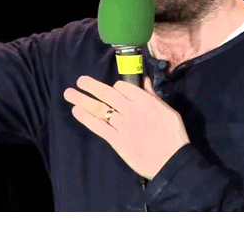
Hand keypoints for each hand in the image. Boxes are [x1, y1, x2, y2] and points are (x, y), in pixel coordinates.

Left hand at [64, 75, 189, 179]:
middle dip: (92, 86)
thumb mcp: (168, 111)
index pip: (124, 87)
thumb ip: (153, 96)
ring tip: (69, 93)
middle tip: (79, 81)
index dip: (115, 87)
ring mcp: (123, 125)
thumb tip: (144, 81)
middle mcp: (132, 110)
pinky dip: (86, 118)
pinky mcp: (117, 141)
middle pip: (108, 95)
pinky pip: (98, 127)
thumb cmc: (174, 137)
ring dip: (83, 100)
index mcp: (146, 101)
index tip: (111, 89)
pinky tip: (76, 111)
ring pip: (100, 109)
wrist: (172, 162)